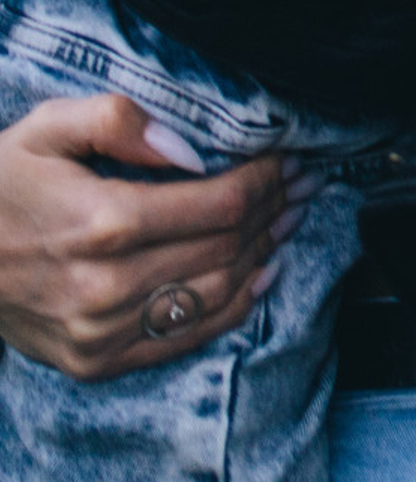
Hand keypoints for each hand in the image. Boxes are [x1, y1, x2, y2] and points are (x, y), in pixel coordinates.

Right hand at [0, 95, 295, 379]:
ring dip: (264, 253)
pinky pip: (184, 338)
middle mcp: (106, 285)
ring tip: (289, 220)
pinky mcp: (94, 361)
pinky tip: (261, 275)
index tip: (289, 159)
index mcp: (103, 222)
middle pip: (227, 246)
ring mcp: (100, 331)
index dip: (267, 179)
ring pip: (216, 292)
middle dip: (274, 209)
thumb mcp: (46, 129)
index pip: (222, 204)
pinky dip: (234, 307)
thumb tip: (189, 146)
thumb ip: (118, 120)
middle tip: (303, 183)